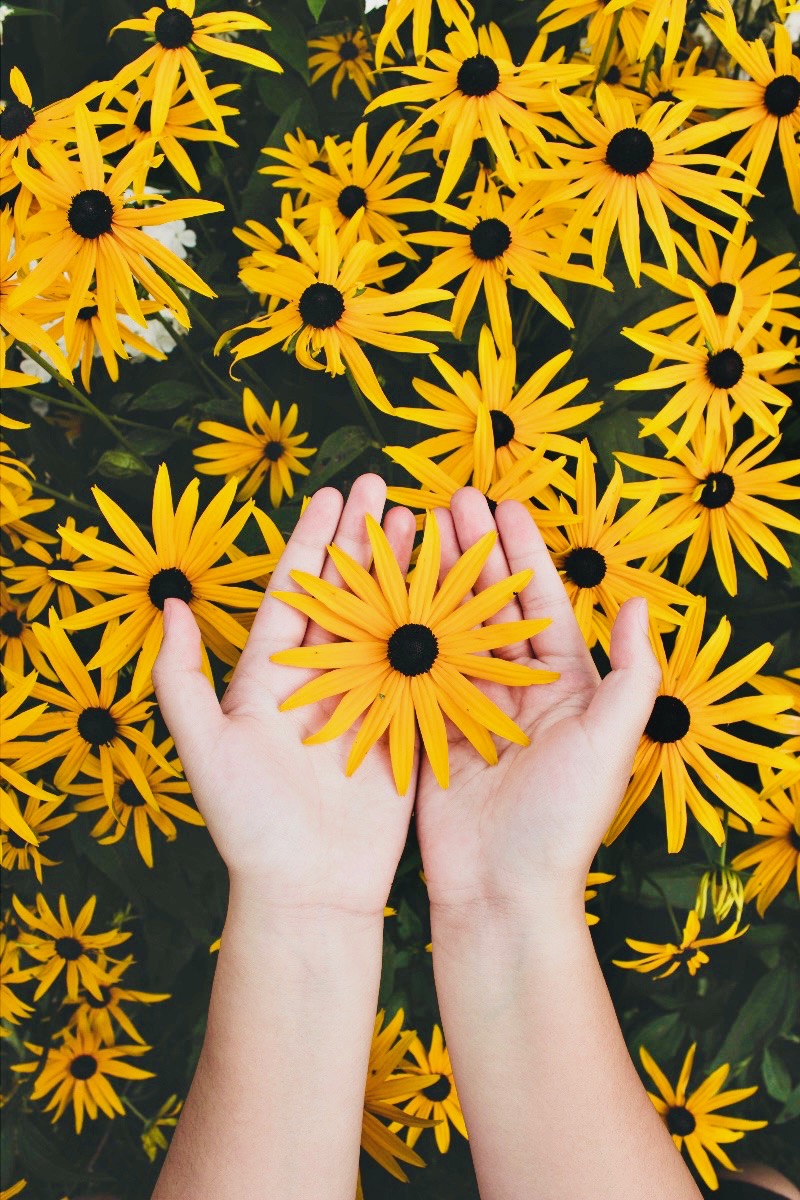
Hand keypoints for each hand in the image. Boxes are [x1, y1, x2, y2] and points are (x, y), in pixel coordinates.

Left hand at [153, 475, 417, 918]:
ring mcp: (365, 700)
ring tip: (423, 522)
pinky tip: (456, 591)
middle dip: (364, 540)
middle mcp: (320, 679)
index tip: (333, 494)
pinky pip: (421, 668)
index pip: (295, 592)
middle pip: (346, 594)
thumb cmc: (248, 824)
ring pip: (388, 621)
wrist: (307, 889)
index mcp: (271, 675)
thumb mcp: (203, 748)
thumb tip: (170, 605)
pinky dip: (439, 628)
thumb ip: (180, 678)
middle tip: (386, 487)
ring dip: (404, 572)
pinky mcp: (402, 728)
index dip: (313, 541)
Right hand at [414, 488, 661, 919]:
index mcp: (564, 685)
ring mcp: (470, 707)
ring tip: (411, 533)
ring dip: (433, 581)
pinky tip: (382, 595)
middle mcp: (516, 689)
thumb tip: (639, 602)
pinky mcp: (430, 730)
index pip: (541, 602)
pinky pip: (415, 670)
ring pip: (449, 628)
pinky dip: (401, 632)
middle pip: (490, 605)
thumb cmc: (562, 820)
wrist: (501, 890)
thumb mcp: (610, 741)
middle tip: (447, 502)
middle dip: (470, 552)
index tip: (501, 505)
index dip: (523, 551)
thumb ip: (631, 673)